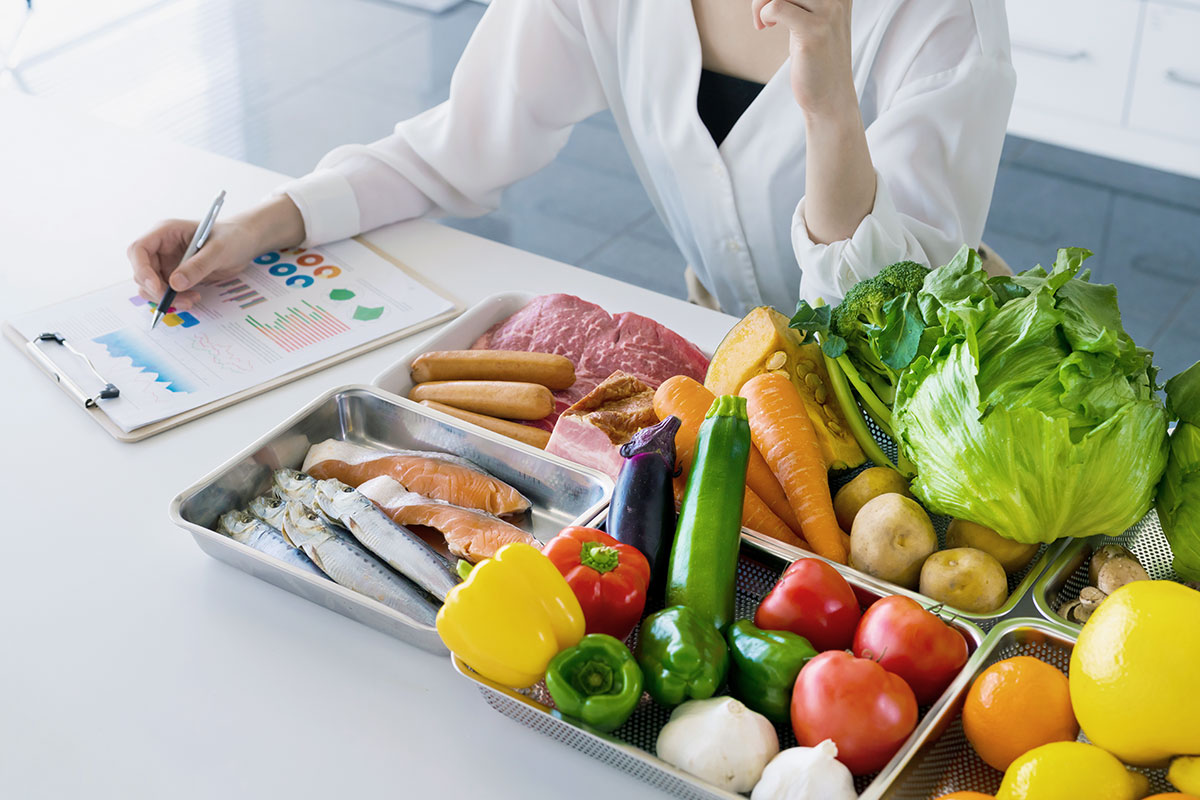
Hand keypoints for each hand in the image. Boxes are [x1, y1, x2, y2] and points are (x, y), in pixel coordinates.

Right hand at [127, 195, 304, 309]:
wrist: (245, 244)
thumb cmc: (233, 238)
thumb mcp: (219, 250)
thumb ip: (198, 266)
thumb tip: (174, 284)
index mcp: (165, 232)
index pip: (138, 250)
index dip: (141, 270)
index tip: (157, 287)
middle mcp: (161, 248)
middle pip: (142, 272)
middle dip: (157, 290)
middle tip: (181, 300)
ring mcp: (167, 263)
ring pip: (152, 286)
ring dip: (167, 298)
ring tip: (192, 300)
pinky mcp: (176, 276)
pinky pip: (166, 292)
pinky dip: (176, 299)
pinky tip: (194, 298)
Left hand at [751, 0, 856, 119]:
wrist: (830, 96)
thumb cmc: (817, 56)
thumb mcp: (814, 17)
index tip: (775, 5)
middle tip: (763, 10)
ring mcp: (828, 14)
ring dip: (761, 2)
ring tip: (764, 21)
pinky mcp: (814, 33)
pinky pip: (777, 6)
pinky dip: (764, 13)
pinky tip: (766, 26)